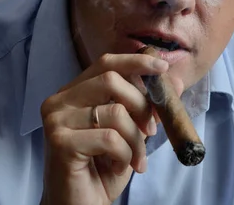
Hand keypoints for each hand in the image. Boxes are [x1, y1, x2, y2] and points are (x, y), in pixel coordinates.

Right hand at [39, 53, 169, 204]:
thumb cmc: (102, 171)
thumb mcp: (131, 134)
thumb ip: (147, 107)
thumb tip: (176, 83)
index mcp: (73, 93)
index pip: (105, 63)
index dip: (136, 62)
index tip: (162, 67)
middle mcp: (59, 101)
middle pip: (111, 80)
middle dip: (141, 104)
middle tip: (151, 130)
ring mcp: (56, 120)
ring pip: (115, 112)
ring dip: (135, 140)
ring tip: (134, 160)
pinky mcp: (60, 142)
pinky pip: (110, 138)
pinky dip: (124, 155)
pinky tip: (117, 167)